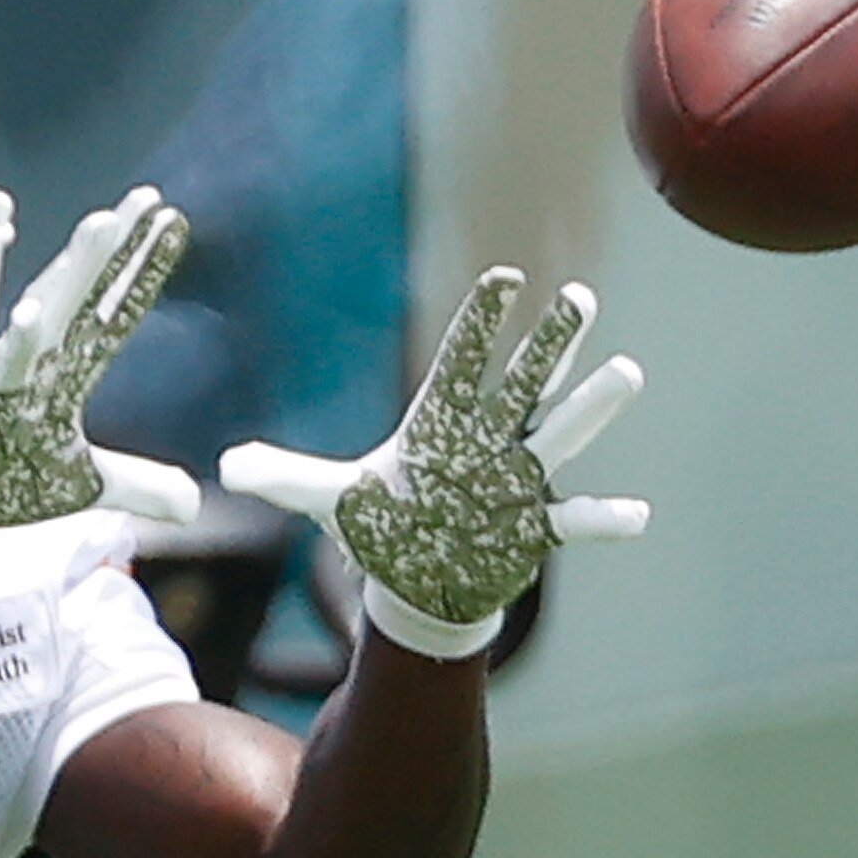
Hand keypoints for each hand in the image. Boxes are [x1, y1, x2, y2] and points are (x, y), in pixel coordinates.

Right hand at [0, 187, 200, 563]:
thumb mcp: (84, 487)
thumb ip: (139, 485)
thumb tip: (194, 503)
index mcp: (67, 370)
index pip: (115, 312)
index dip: (143, 270)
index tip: (171, 223)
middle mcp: (40, 359)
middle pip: (86, 291)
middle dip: (116, 245)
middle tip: (148, 197)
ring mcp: (8, 375)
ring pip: (46, 311)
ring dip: (73, 270)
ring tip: (103, 224)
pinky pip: (0, 370)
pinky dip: (16, 344)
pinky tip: (32, 316)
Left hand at [218, 268, 647, 659]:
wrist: (415, 579)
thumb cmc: (380, 526)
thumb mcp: (325, 499)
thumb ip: (282, 475)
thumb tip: (222, 466)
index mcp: (439, 423)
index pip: (460, 363)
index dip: (480, 325)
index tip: (505, 279)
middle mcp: (486, 442)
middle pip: (523, 385)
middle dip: (550, 345)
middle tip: (578, 299)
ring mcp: (515, 483)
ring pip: (558, 436)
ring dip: (590, 408)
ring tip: (626, 373)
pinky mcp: (531, 529)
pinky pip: (573, 521)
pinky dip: (603, 519)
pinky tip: (636, 515)